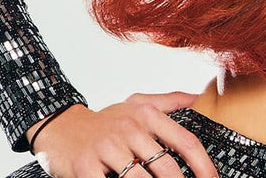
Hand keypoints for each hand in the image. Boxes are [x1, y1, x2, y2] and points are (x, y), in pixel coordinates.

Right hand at [25, 91, 218, 177]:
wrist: (61, 127)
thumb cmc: (107, 119)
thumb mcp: (137, 103)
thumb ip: (170, 100)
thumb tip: (200, 97)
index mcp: (147, 116)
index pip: (185, 141)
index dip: (203, 165)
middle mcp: (130, 130)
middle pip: (167, 167)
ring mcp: (107, 149)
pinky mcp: (86, 167)